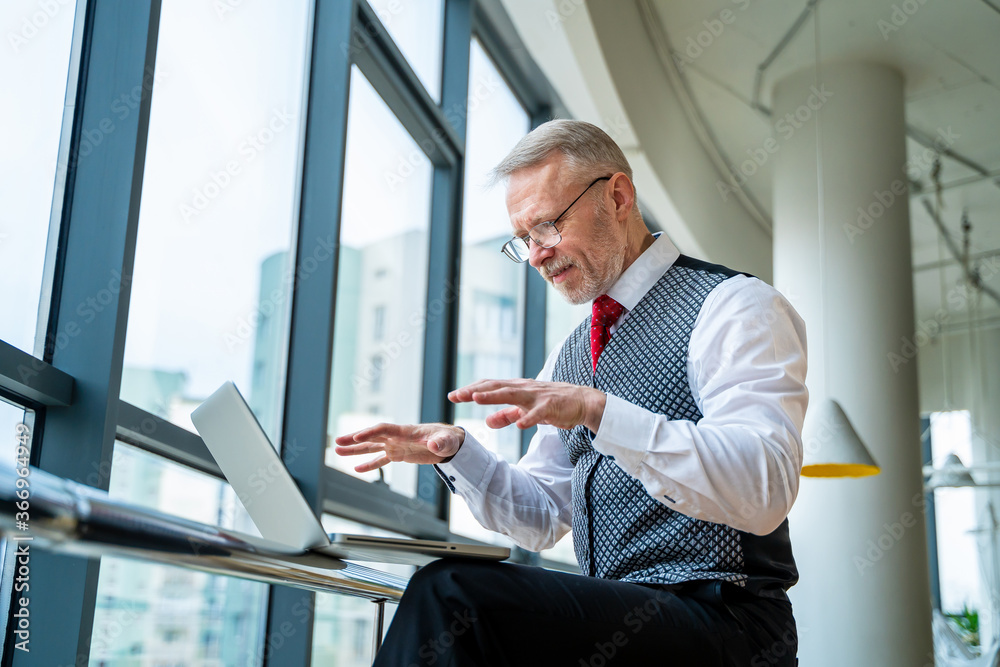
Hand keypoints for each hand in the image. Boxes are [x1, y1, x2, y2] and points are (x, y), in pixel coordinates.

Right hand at [333, 423, 464, 472]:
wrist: (451, 443)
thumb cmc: (449, 439)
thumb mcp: (447, 441)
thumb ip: (440, 442)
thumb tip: (433, 444)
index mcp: (406, 431)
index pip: (384, 429)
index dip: (370, 432)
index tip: (356, 437)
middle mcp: (397, 437)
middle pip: (372, 436)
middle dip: (354, 439)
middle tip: (337, 442)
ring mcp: (396, 445)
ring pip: (372, 447)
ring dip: (355, 450)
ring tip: (337, 451)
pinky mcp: (398, 454)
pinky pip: (381, 459)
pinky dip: (369, 464)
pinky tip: (356, 468)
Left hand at [448, 378, 605, 432]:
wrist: (582, 402)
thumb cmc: (552, 405)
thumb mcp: (525, 410)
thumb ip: (507, 415)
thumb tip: (487, 421)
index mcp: (517, 389)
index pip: (490, 387)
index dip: (471, 390)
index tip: (453, 395)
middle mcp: (524, 388)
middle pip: (495, 387)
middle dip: (474, 391)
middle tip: (455, 395)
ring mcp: (537, 396)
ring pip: (512, 395)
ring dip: (494, 396)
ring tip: (476, 399)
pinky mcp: (551, 407)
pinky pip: (538, 414)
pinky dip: (529, 418)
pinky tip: (520, 424)